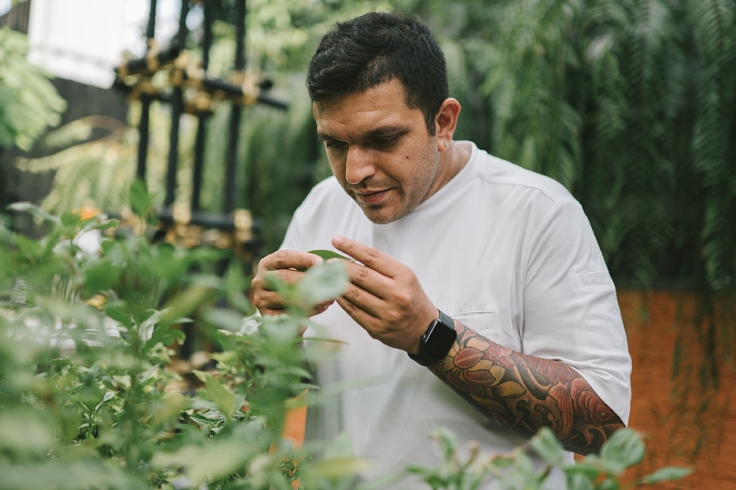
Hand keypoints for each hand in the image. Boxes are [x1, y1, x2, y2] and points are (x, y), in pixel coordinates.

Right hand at [252, 249, 332, 316]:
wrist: (283, 309)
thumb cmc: (293, 284)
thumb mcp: (296, 272)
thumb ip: (307, 268)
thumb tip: (326, 268)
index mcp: (267, 264)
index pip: (283, 257)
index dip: (302, 259)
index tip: (320, 262)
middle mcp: (260, 280)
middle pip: (284, 277)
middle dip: (308, 281)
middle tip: (328, 284)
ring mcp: (261, 299)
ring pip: (287, 297)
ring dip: (310, 298)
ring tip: (328, 298)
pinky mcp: (266, 316)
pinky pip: (288, 313)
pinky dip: (307, 311)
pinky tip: (320, 308)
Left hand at [331, 236, 437, 353]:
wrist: (424, 330)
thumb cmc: (411, 298)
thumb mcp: (404, 278)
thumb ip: (381, 268)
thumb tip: (351, 257)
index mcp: (403, 276)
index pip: (373, 257)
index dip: (352, 247)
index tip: (336, 240)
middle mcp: (397, 294)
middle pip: (361, 275)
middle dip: (340, 266)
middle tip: (328, 262)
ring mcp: (387, 313)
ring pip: (354, 294)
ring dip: (336, 283)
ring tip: (326, 277)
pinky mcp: (378, 329)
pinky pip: (353, 312)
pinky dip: (341, 301)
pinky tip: (334, 293)